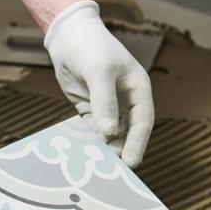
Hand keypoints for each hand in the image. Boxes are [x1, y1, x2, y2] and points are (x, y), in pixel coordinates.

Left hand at [44, 0, 153, 166]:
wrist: (67, 36)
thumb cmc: (90, 48)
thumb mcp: (99, 72)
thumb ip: (105, 102)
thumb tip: (108, 133)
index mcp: (138, 89)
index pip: (143, 121)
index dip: (138, 142)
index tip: (130, 162)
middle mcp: (126, 100)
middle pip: (128, 132)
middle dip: (123, 150)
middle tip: (115, 173)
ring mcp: (107, 106)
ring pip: (110, 133)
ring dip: (106, 149)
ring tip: (99, 169)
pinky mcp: (90, 109)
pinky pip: (92, 129)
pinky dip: (90, 141)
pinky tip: (84, 155)